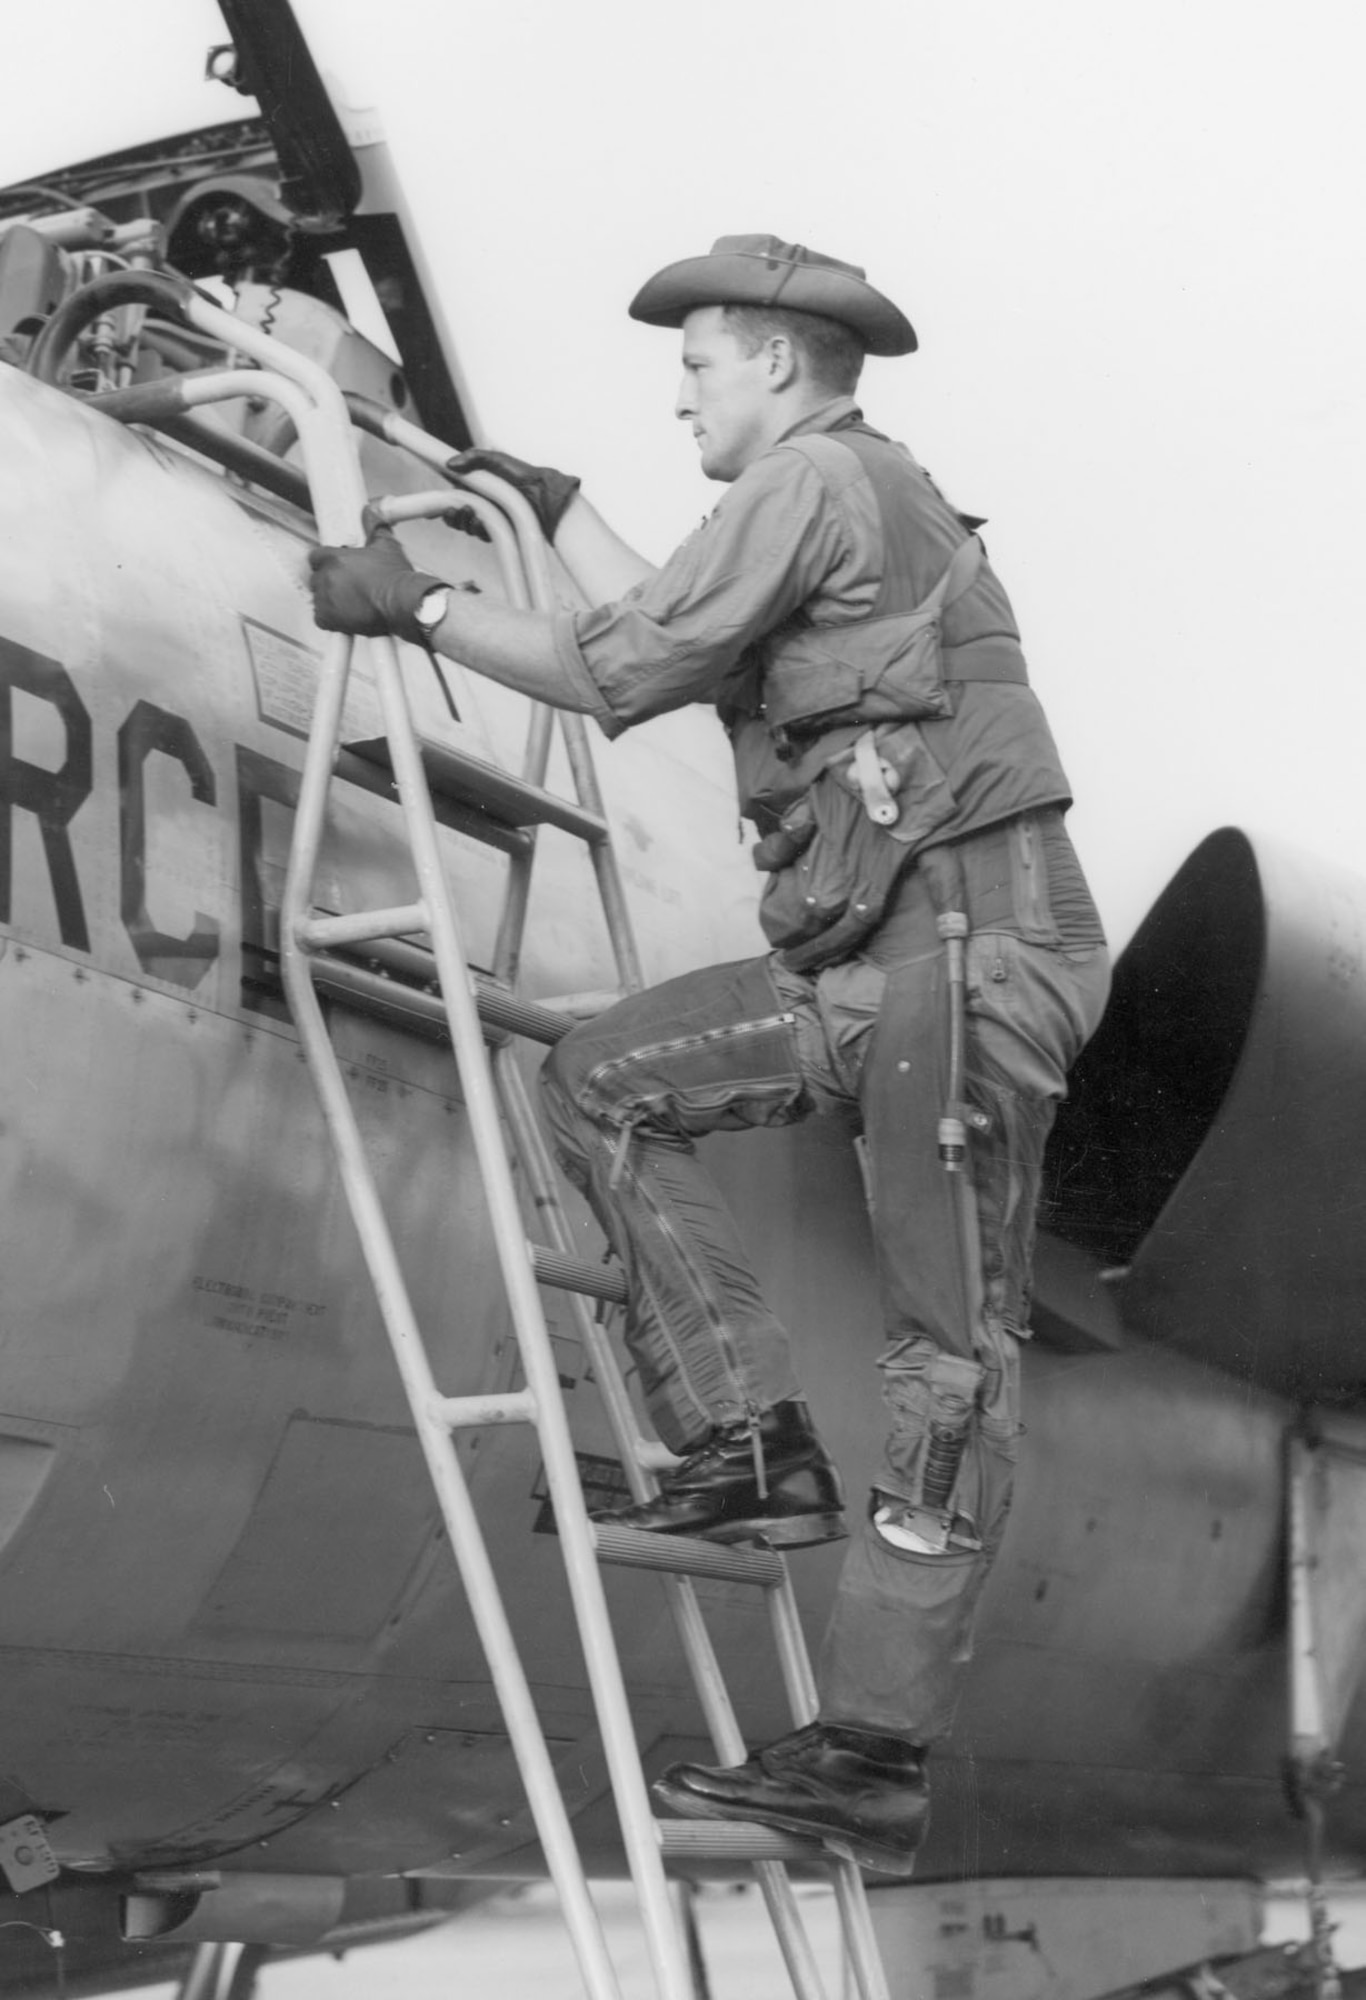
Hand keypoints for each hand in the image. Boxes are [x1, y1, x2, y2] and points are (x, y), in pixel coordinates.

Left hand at [307, 523, 441, 641]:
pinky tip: (346, 615)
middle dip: (329, 581)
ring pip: (318, 598)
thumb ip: (374, 526)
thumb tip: (371, 512)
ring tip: (350, 602)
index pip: (316, 557)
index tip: (337, 567)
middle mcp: (327, 577)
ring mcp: (326, 599)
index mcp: (335, 558)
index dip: (327, 563)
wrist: (403, 604)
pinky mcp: (328, 618)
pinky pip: (320, 618)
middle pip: (316, 578)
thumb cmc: (396, 580)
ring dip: (330, 600)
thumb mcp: (386, 545)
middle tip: (348, 586)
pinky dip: (331, 619)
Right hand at [446, 446, 580, 541]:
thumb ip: (472, 457)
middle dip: (452, 517)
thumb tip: (449, 464)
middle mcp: (481, 504)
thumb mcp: (495, 459)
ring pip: (467, 528)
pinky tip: (480, 523)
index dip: (442, 506)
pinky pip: (482, 536)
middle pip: (457, 517)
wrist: (542, 493)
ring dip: (464, 523)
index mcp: (476, 488)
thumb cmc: (521, 474)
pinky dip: (478, 530)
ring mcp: (490, 519)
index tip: (436, 509)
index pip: (453, 499)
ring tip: (470, 513)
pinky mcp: (500, 531)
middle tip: (455, 510)